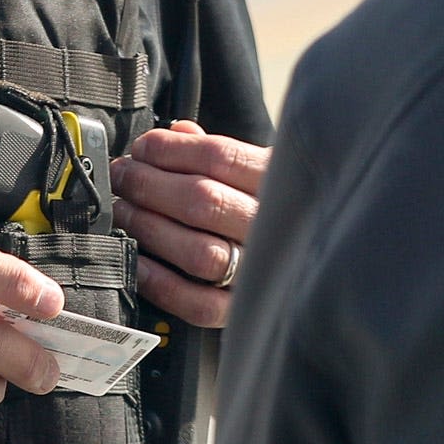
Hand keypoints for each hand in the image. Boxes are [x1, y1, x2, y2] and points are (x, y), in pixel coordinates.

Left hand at [111, 122, 267, 327]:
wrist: (320, 265)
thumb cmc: (283, 206)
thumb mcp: (265, 170)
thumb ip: (223, 153)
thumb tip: (179, 132)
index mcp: (282, 182)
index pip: (219, 157)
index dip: (169, 150)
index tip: (141, 148)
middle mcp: (275, 228)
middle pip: (202, 201)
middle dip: (148, 184)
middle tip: (122, 177)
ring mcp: (261, 272)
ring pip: (198, 252)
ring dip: (149, 227)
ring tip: (124, 212)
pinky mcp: (241, 311)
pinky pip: (197, 303)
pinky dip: (160, 282)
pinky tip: (138, 261)